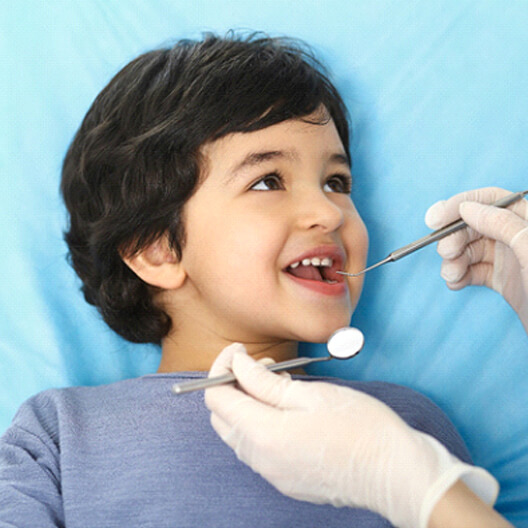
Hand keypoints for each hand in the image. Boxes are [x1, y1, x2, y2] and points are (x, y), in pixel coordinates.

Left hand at [205, 344, 497, 527]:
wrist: (396, 474)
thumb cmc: (361, 427)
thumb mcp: (311, 393)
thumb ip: (264, 382)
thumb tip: (236, 366)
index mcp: (263, 434)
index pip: (216, 398)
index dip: (221, 368)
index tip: (239, 350)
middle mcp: (261, 459)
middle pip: (222, 417)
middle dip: (231, 385)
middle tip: (260, 365)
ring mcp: (273, 474)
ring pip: (238, 434)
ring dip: (246, 405)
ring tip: (276, 384)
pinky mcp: (287, 480)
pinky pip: (257, 449)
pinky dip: (259, 424)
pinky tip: (286, 410)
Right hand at [425, 187, 527, 332]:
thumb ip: (503, 224)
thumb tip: (468, 207)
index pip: (492, 200)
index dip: (460, 205)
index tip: (434, 219)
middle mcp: (520, 237)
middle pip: (476, 225)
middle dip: (455, 238)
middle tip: (445, 253)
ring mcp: (513, 259)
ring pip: (472, 249)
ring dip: (454, 260)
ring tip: (451, 275)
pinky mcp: (505, 281)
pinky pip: (475, 270)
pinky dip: (461, 275)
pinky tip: (456, 283)